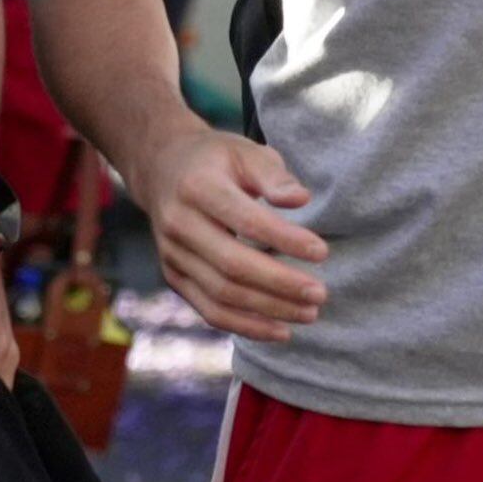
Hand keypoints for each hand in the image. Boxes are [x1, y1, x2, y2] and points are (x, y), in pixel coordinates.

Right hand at [135, 128, 326, 341]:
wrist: (161, 169)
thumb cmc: (215, 159)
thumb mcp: (244, 151)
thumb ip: (273, 176)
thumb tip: (301, 200)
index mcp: (198, 187)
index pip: (246, 221)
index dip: (285, 240)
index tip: (322, 252)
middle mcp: (178, 224)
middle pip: (232, 265)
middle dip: (280, 284)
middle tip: (320, 293)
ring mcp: (172, 254)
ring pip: (222, 294)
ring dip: (268, 310)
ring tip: (308, 314)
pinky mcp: (173, 276)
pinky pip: (209, 310)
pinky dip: (245, 326)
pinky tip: (279, 330)